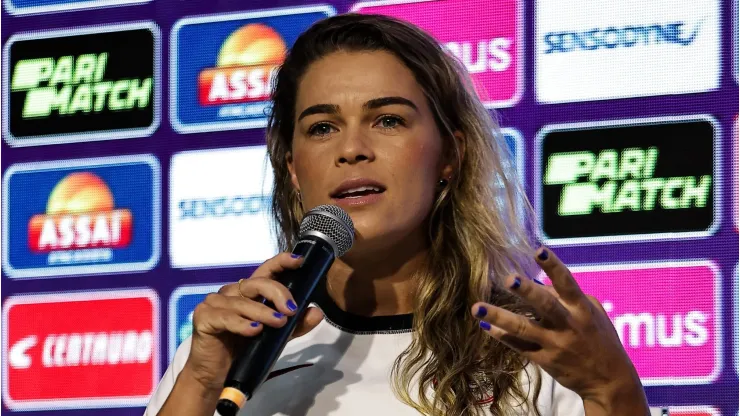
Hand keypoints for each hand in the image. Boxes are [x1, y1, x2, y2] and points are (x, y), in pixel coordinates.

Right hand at [183, 252, 324, 391]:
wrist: (216, 375)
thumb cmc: (244, 352)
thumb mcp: (276, 338)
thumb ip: (295, 325)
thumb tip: (317, 312)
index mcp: (249, 292)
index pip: (266, 271)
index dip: (281, 262)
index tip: (299, 261)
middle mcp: (232, 292)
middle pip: (256, 283)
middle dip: (277, 293)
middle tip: (290, 310)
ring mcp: (215, 303)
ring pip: (242, 302)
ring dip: (263, 312)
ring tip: (278, 323)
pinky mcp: (203, 317)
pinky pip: (225, 317)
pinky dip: (241, 324)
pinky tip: (254, 330)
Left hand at [471, 247, 647, 411]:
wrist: (609, 381)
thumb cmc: (600, 339)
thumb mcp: (592, 313)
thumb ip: (569, 297)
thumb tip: (540, 284)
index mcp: (582, 309)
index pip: (567, 283)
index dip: (554, 267)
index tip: (539, 251)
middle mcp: (568, 325)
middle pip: (545, 305)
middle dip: (526, 291)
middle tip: (507, 278)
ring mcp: (555, 344)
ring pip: (524, 329)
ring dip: (499, 317)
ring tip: (476, 308)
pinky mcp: (545, 360)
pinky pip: (519, 346)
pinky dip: (502, 335)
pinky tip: (486, 326)